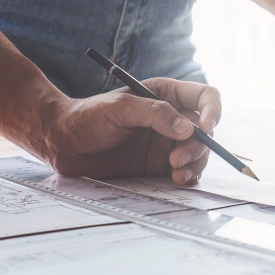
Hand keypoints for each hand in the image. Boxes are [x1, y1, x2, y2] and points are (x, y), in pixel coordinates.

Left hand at [34, 78, 221, 184]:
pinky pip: (185, 171)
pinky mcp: (159, 165)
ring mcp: (167, 142)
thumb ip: (155, 114)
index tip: (206, 128)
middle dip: (199, 145)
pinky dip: (188, 176)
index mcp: (166, 95)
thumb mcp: (121, 108)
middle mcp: (172, 118)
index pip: (204, 97)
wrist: (62, 143)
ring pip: (199, 152)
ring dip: (195, 163)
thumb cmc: (87, 117)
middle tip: (176, 159)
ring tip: (176, 172)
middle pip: (205, 130)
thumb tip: (189, 128)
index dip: (213, 111)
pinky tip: (178, 180)